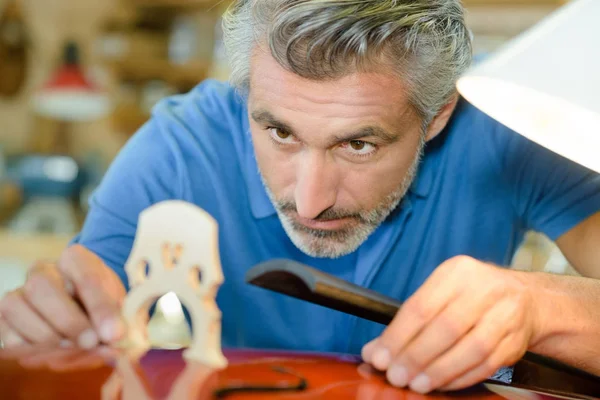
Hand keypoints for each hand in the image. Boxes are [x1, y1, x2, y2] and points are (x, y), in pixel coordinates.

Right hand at [0, 245, 125, 349]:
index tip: (115, 333)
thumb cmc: (104, 308)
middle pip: (42, 287)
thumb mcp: (120, 307)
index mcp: (76, 259)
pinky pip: (7, 333)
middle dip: (68, 321)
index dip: (100, 306)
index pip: (86, 275)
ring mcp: (19, 293)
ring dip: (47, 336)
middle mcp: (42, 271)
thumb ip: (117, 319)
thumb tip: (113, 338)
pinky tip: (53, 355)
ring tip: (73, 350)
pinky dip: (29, 349)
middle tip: (91, 343)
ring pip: (16, 308)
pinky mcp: (5, 319)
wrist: (87, 315)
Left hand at [361, 255, 539, 393]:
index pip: (421, 306)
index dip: (397, 336)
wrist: (526, 299)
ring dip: (439, 371)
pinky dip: (460, 378)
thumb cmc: (470, 296)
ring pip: (470, 349)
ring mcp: (505, 315)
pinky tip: (440, 385)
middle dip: (415, 356)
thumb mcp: (439, 293)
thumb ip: (407, 321)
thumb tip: (374, 351)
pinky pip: (486, 365)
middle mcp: (484, 289)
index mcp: (457, 272)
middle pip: (446, 328)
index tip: (378, 357)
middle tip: (395, 376)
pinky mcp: (516, 341)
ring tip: (416, 385)